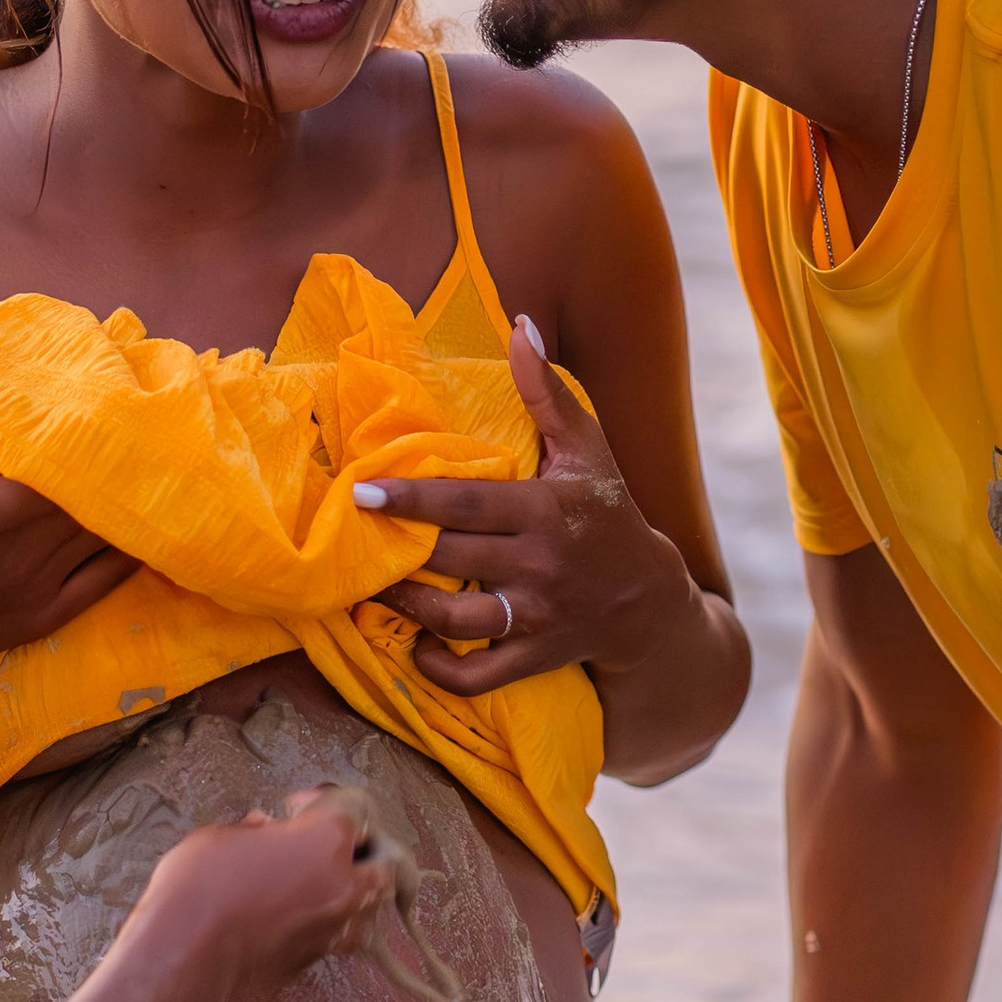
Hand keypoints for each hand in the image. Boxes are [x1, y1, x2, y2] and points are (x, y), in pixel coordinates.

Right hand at [0, 358, 136, 702]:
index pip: (57, 467)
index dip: (84, 432)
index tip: (99, 395)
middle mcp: (22, 557)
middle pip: (91, 497)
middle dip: (110, 457)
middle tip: (132, 417)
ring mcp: (38, 591)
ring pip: (105, 536)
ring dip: (125, 498)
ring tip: (146, 457)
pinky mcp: (43, 617)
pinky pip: (106, 580)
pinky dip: (129, 549)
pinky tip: (144, 521)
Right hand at [125, 786, 395, 1001]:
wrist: (182, 961)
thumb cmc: (197, 887)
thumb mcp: (221, 838)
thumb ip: (256, 832)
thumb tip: (268, 830)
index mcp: (326, 841)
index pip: (355, 809)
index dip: (322, 803)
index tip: (293, 808)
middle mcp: (343, 885)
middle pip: (381, 863)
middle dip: (358, 851)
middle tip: (320, 847)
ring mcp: (334, 928)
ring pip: (368, 907)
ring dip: (350, 892)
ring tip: (316, 884)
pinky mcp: (316, 961)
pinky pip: (338, 935)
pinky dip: (327, 922)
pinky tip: (296, 914)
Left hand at [362, 320, 687, 693]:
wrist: (651, 602)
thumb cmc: (607, 512)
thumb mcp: (587, 448)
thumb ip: (547, 391)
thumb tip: (522, 325)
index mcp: (546, 510)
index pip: (468, 502)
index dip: (413, 498)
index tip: (362, 492)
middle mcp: (541, 565)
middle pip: (452, 557)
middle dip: (397, 552)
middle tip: (349, 540)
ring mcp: (538, 616)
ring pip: (457, 619)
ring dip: (408, 606)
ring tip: (375, 587)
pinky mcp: (535, 657)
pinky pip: (479, 676)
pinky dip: (440, 669)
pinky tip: (415, 646)